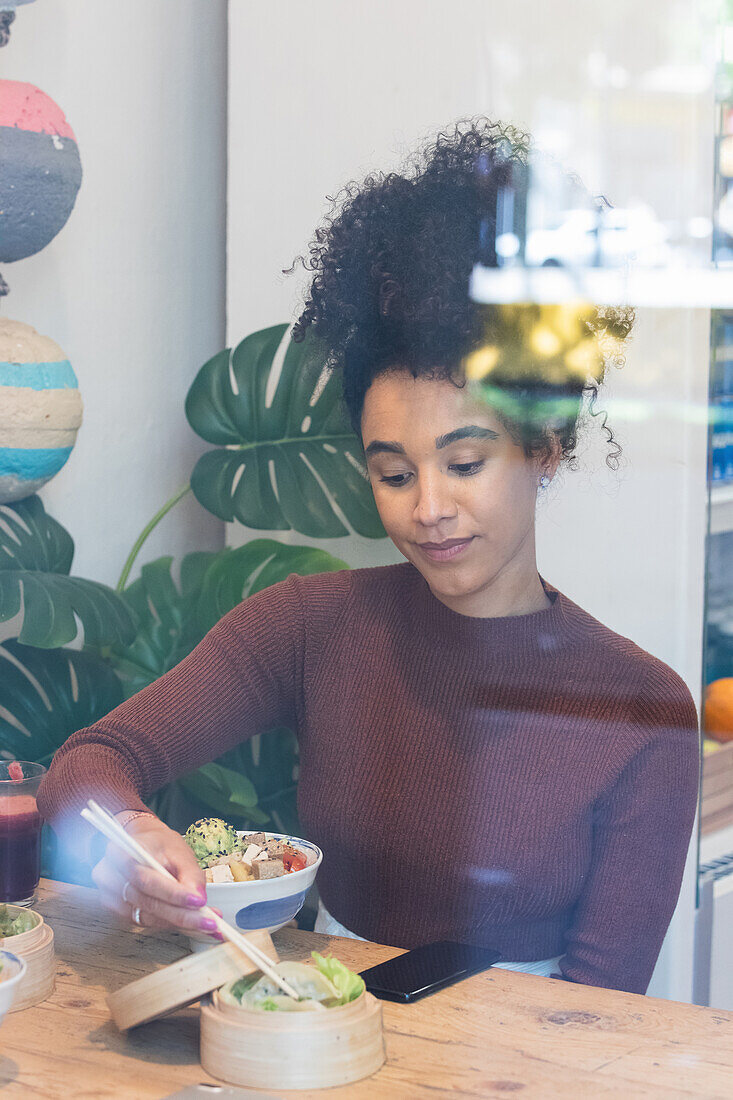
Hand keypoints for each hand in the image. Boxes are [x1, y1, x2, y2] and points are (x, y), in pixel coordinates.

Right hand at [91, 813, 218, 936]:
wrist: (141, 844)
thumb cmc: (157, 845)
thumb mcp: (178, 850)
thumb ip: (189, 874)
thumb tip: (199, 898)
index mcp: (122, 853)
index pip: (148, 880)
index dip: (174, 894)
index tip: (199, 902)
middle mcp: (111, 876)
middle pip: (148, 903)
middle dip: (182, 916)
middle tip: (209, 922)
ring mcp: (111, 896)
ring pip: (148, 917)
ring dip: (179, 923)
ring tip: (205, 923)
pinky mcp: (117, 910)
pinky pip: (146, 922)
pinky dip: (169, 923)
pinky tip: (188, 922)